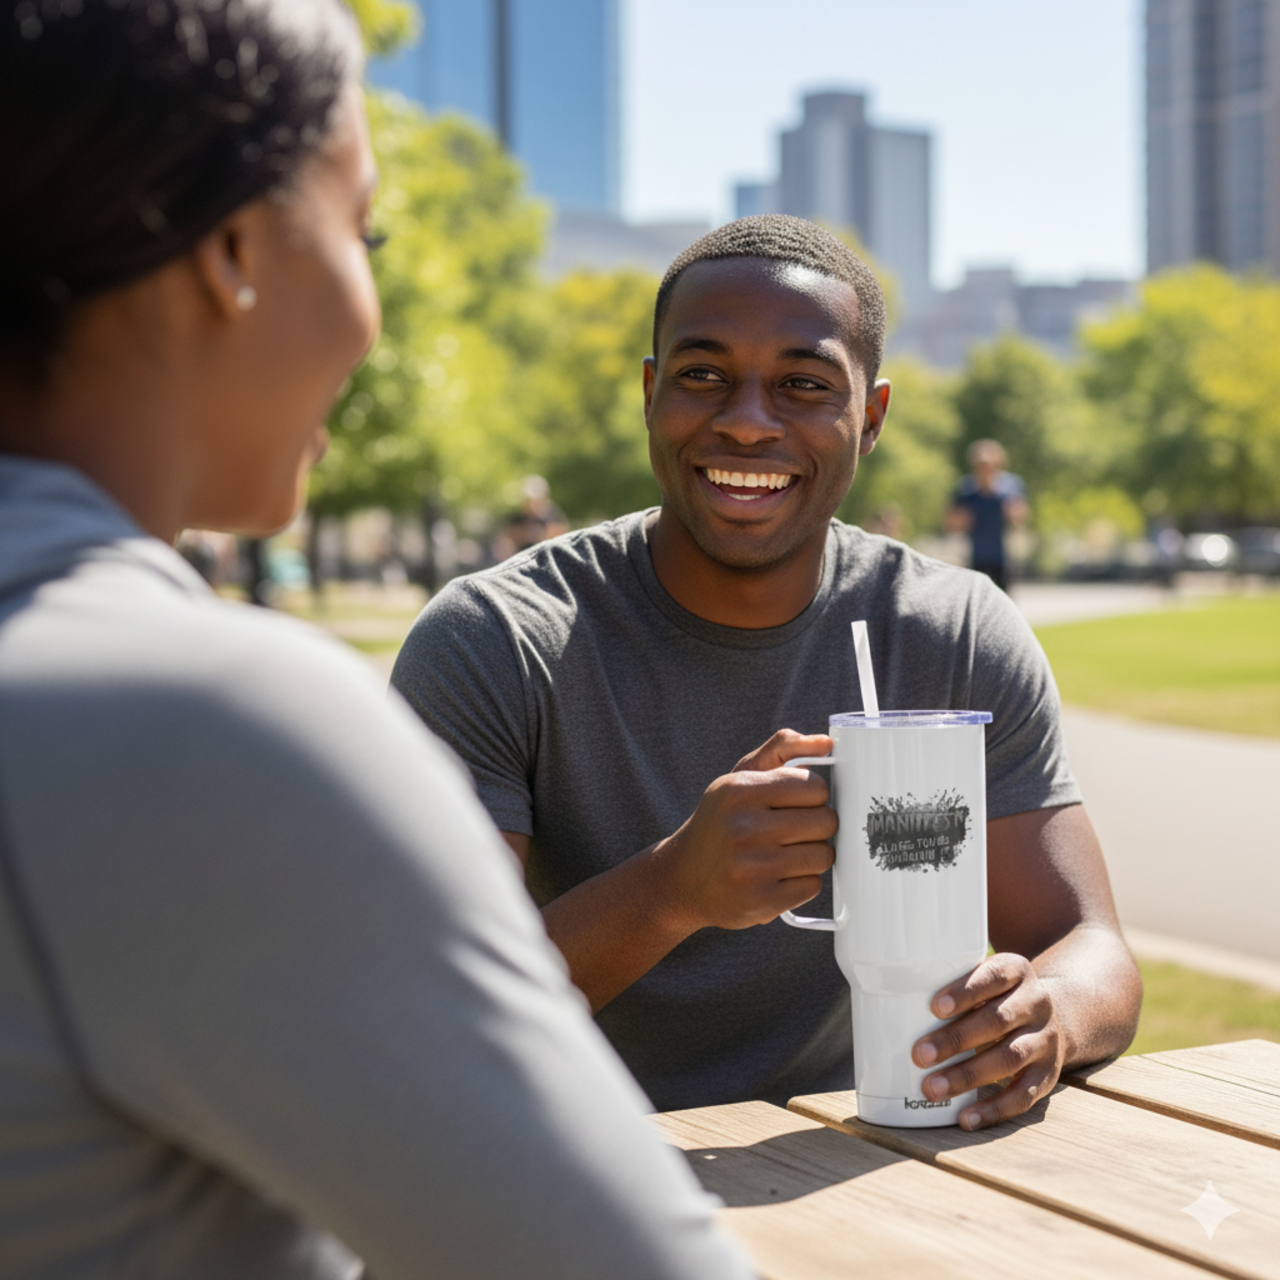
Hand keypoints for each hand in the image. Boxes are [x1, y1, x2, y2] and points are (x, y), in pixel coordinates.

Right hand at [651, 729, 836, 932]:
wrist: (682, 878)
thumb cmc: (719, 822)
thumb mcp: (739, 778)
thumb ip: (781, 749)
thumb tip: (826, 743)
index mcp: (740, 791)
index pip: (814, 787)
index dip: (814, 796)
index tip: (799, 803)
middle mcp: (744, 827)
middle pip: (825, 821)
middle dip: (817, 825)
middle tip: (795, 830)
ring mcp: (752, 867)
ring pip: (823, 855)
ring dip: (812, 855)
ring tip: (787, 853)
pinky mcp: (762, 901)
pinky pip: (813, 886)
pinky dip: (802, 882)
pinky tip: (779, 876)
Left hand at [912, 953, 1064, 1130]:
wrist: (1057, 1015)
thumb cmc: (995, 995)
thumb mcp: (983, 978)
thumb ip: (948, 982)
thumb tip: (881, 995)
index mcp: (1016, 971)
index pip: (993, 976)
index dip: (965, 991)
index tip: (934, 1006)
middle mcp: (1036, 1003)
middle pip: (997, 1020)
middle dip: (956, 1039)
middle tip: (918, 1054)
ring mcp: (1045, 1040)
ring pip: (1008, 1058)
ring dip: (967, 1075)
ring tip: (931, 1088)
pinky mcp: (1048, 1074)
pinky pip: (1023, 1096)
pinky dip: (993, 1110)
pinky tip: (965, 1118)